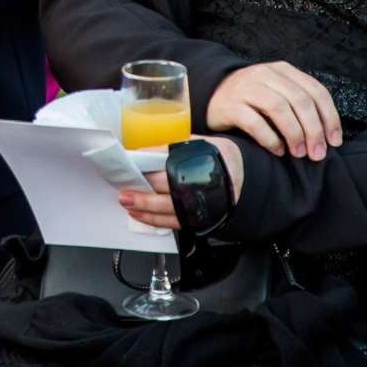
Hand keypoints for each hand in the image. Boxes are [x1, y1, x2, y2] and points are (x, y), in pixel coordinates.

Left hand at [119, 135, 242, 229]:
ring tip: (126, 201)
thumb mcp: (198, 144)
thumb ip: (172, 147)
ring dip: (143, 206)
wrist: (242, 176)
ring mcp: (199, 203)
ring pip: (167, 208)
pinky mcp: (198, 218)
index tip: (129, 160)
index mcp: (199, 160)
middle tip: (123, 186)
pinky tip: (139, 213)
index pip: (168, 159)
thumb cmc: (216, 157)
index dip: (146, 160)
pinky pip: (173, 222)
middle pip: (166, 185)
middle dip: (141, 187)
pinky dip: (153, 219)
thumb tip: (141, 152)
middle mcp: (200, 182)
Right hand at [206, 61, 342, 159]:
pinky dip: (270, 139)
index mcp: (283, 70)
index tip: (334, 141)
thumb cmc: (252, 100)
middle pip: (299, 100)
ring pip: (279, 108)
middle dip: (314, 130)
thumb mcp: (278, 92)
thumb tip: (327, 136)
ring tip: (299, 153)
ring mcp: (246, 87)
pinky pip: (254, 122)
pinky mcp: (230, 105)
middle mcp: (265, 74)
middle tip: (317, 153)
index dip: (329, 117)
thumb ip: (299, 104)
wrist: (211, 94)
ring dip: (294, 134)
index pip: (315, 90)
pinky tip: (278, 150)